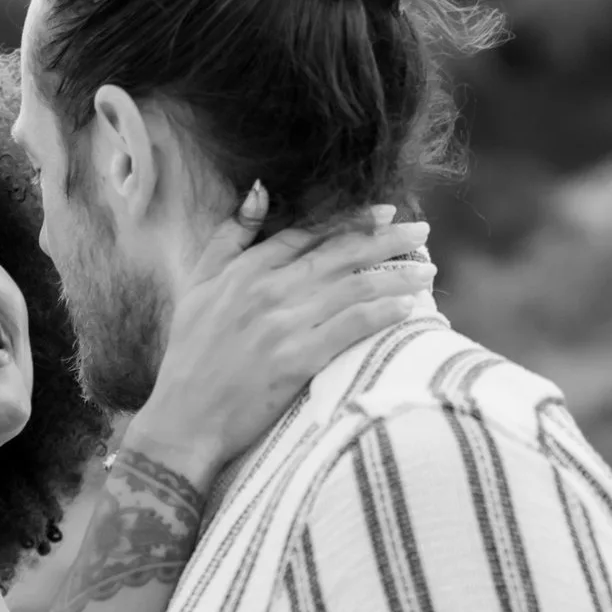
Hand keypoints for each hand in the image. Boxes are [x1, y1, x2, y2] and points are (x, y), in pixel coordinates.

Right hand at [130, 204, 436, 491]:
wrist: (183, 420)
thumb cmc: (188, 358)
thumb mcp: (197, 287)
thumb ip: (228, 238)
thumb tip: (259, 191)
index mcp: (246, 271)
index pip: (308, 235)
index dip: (350, 220)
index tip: (383, 212)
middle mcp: (268, 291)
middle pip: (340, 254)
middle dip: (387, 239)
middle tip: (421, 229)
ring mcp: (284, 324)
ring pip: (354, 287)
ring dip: (396, 276)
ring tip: (428, 270)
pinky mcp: (297, 359)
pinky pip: (351, 327)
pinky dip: (384, 313)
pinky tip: (410, 307)